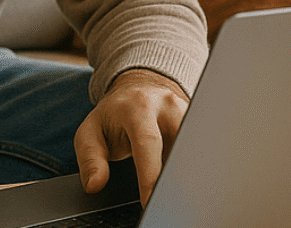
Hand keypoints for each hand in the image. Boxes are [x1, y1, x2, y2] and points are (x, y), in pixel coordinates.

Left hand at [73, 68, 188, 204]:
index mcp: (139, 107)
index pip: (148, 142)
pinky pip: (200, 150)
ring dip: (186, 173)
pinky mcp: (199, 123)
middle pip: (180, 145)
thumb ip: (90, 159)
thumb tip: (94, 185)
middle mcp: (168, 106)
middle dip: (175, 177)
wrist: (137, 90)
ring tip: (172, 192)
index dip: (150, 174)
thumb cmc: (113, 115)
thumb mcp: (90, 132)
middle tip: (164, 201)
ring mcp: (188, 112)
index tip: (149, 201)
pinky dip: (192, 168)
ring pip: (195, 149)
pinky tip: (184, 180)